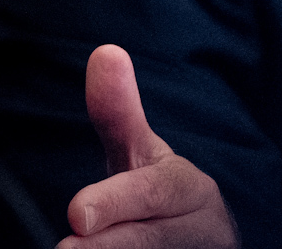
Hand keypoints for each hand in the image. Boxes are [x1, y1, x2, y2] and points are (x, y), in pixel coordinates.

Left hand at [60, 45, 236, 248]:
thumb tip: (106, 51)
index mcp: (190, 190)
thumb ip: (117, 112)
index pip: (153, 194)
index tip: (75, 215)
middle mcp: (206, 232)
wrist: (197, 242)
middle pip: (151, 240)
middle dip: (107, 246)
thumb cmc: (155, 192)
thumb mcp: (138, 153)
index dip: (115, 204)